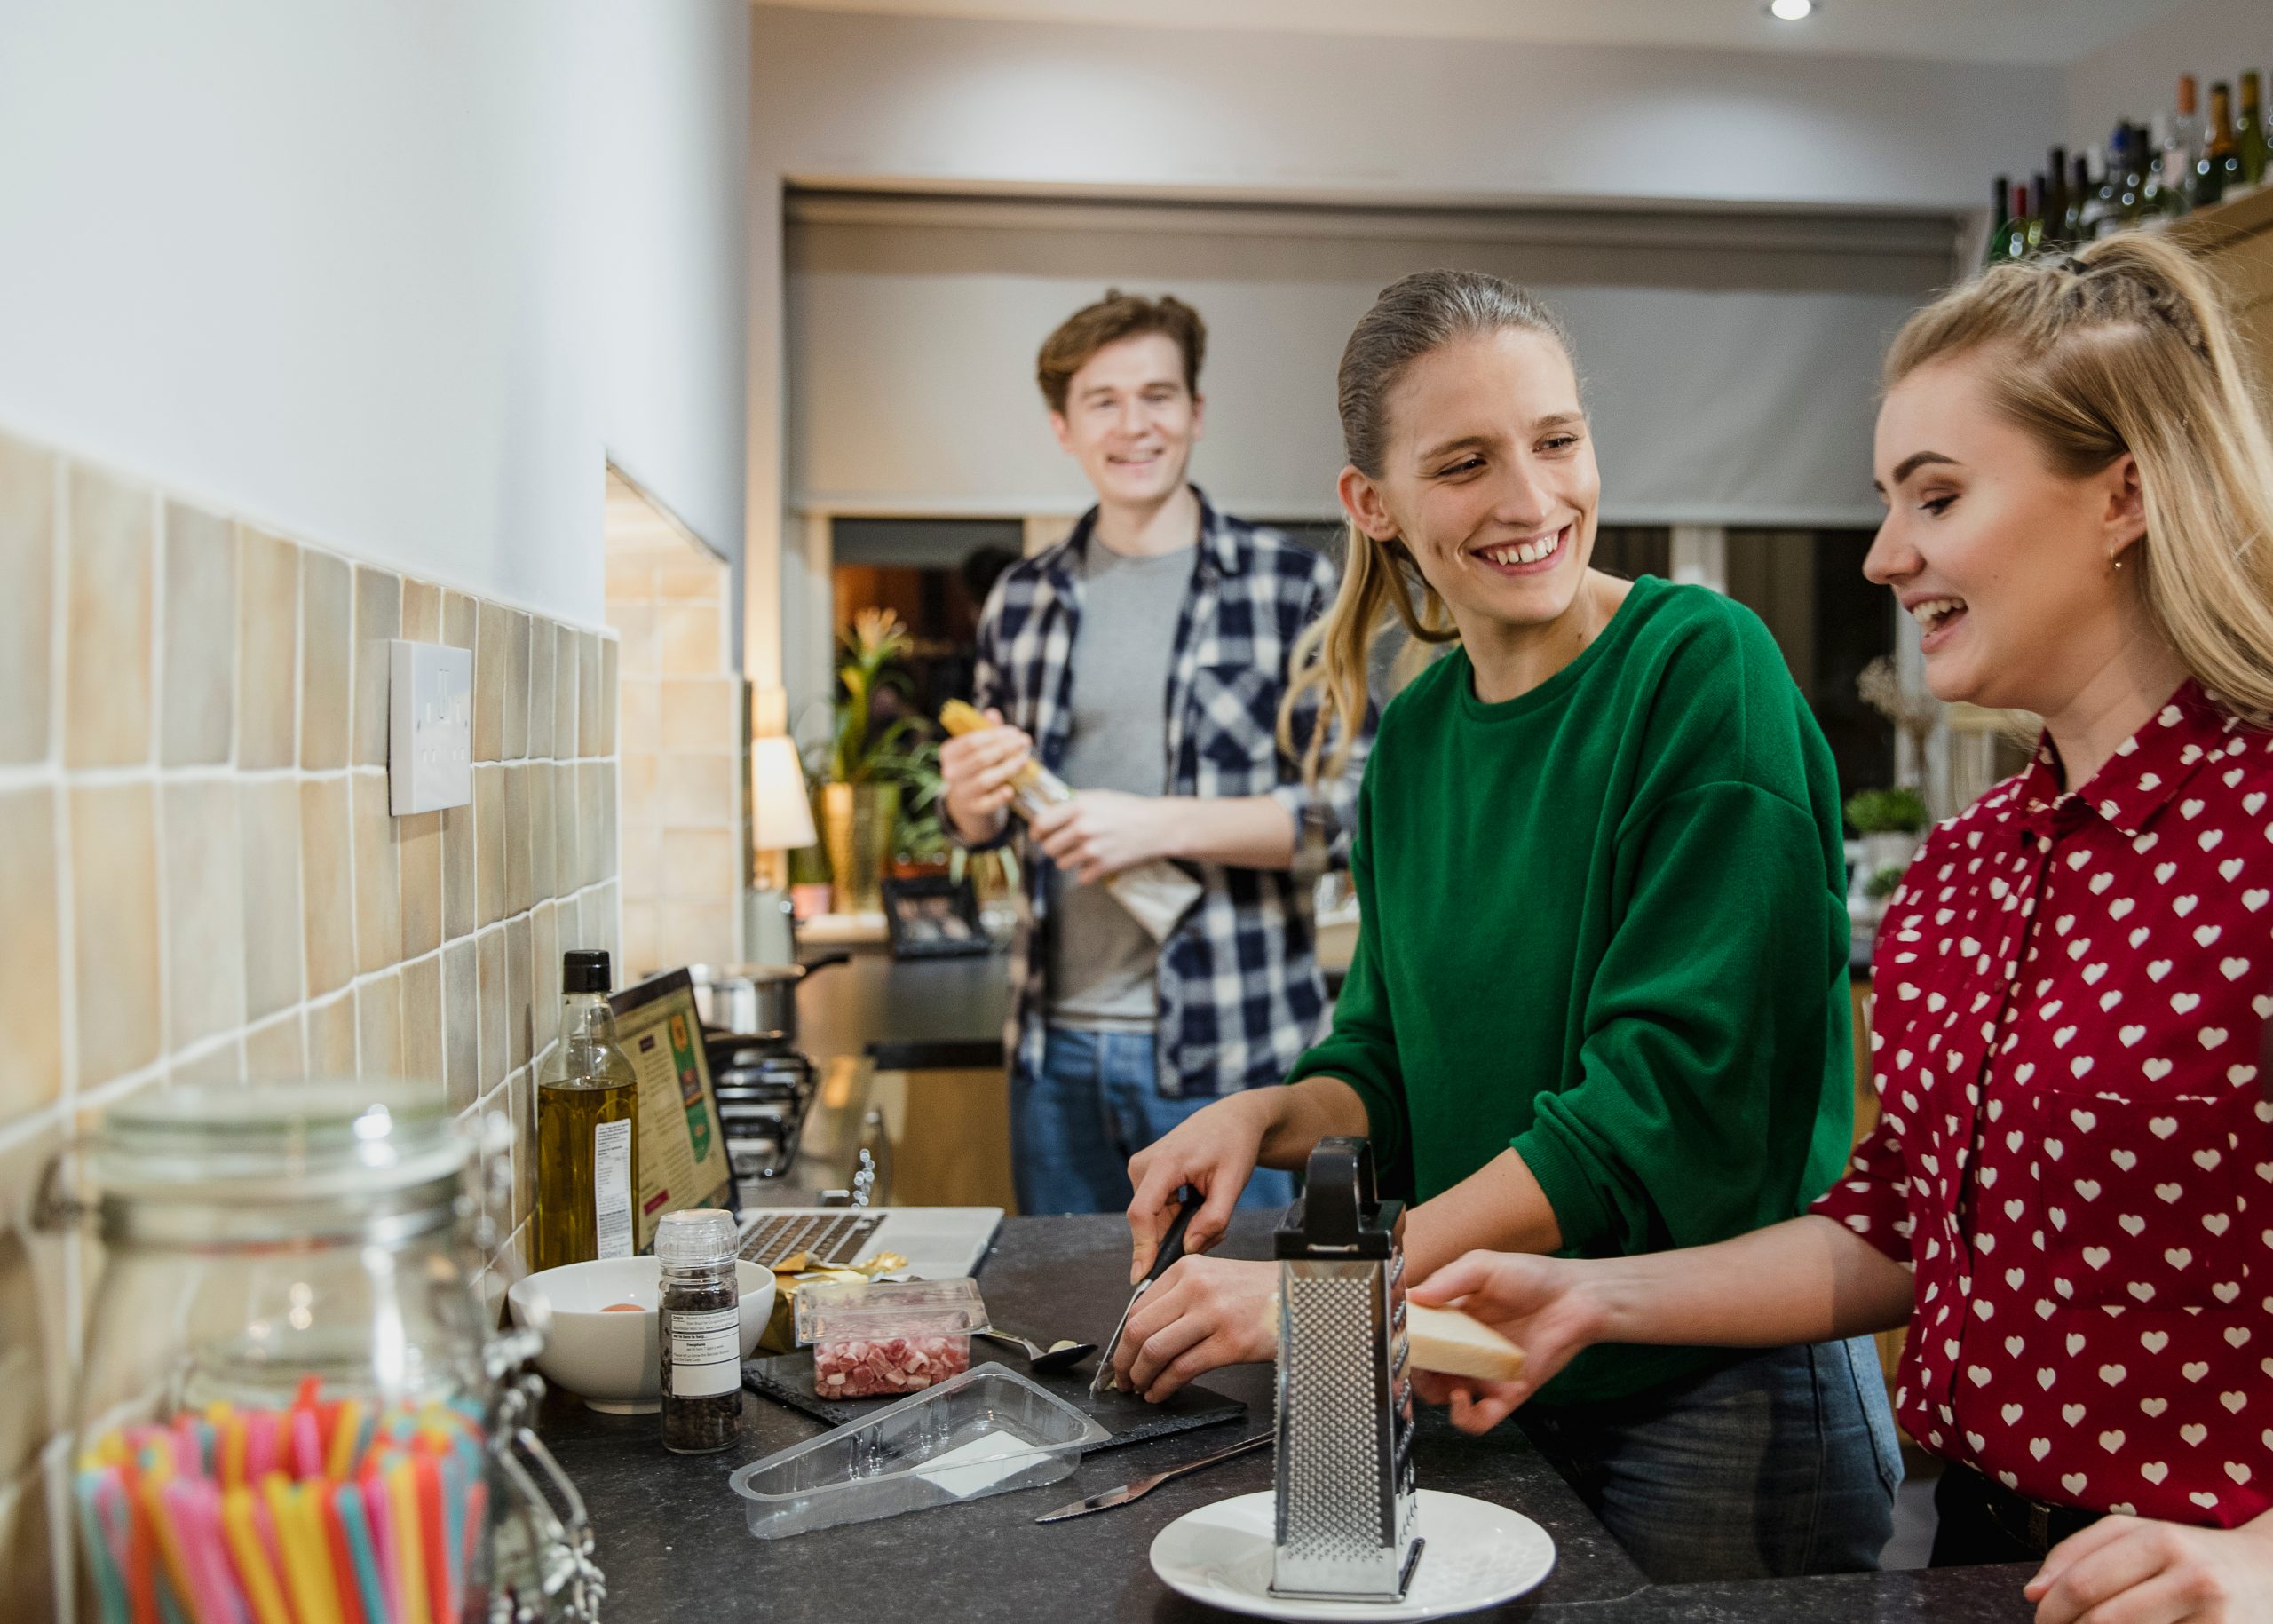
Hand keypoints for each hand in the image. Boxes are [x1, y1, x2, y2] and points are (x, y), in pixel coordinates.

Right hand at [939, 708, 1030, 841]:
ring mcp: (961, 792)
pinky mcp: (973, 809)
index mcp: (948, 753)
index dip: (995, 735)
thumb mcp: (977, 747)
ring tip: (1024, 759)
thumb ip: (985, 730)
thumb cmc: (975, 766)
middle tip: (1025, 741)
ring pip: (985, 779)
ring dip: (1008, 768)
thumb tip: (992, 713)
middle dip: (1006, 748)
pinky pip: (987, 803)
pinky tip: (1011, 790)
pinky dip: (999, 797)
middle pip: (980, 758)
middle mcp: (950, 773)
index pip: (971, 742)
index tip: (1015, 731)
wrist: (968, 801)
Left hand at [1030, 791, 1173, 883]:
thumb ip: (1074, 802)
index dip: (1036, 830)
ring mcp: (1091, 849)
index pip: (1041, 823)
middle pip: (1048, 847)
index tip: (1038, 834)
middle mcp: (1081, 828)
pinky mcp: (1102, 866)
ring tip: (1083, 851)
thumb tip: (1049, 807)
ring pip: (1061, 863)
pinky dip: (1087, 872)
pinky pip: (1081, 876)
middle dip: (1053, 846)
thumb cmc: (1129, 809)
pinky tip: (1096, 861)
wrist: (1156, 826)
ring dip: (1068, 859)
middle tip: (1063, 843)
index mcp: (1078, 807)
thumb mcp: (1098, 796)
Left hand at [1112, 1255, 1278, 1401]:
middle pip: (1139, 1330)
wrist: (1298, 1295)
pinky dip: (1164, 1386)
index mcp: (1187, 1270)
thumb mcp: (1213, 1278)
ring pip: (1156, 1351)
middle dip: (1124, 1362)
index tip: (1121, 1357)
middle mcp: (1196, 1289)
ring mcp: (1213, 1316)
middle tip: (1122, 1379)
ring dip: (1141, 1377)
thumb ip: (1179, 1297)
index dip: (1122, 1339)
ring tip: (1141, 1389)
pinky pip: (1183, 1369)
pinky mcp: (1230, 1343)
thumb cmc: (1256, 1291)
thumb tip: (1144, 1333)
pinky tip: (1161, 1393)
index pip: (1137, 1308)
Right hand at [1126, 1092, 1273, 1280]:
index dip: (1141, 1248)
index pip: (1142, 1214)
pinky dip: (1177, 1217)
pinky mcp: (1144, 1174)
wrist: (1230, 1119)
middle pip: (1149, 1221)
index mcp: (1163, 1163)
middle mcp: (1143, 1165)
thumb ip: (1213, 1219)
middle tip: (1215, 1234)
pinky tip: (1200, 1206)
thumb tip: (1189, 1248)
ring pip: (1153, 1219)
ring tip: (1212, 1213)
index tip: (1142, 1277)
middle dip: (1177, 1238)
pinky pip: (1155, 1210)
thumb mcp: (1232, 1184)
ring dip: (1181, 1227)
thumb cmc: (1233, 1146)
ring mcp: (1140, 1169)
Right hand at [1404, 1251, 1604, 1433]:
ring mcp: (1482, 1373)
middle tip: (1410, 1364)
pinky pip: (1477, 1419)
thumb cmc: (1533, 1277)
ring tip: (1437, 1379)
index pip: (1416, 1335)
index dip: (1402, 1340)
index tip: (1395, 1339)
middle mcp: (1463, 1348)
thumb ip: (1448, 1279)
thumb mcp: (1483, 1265)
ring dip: (1432, 1393)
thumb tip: (1414, 1295)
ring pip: (1443, 1397)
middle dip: (1410, 1372)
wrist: (1576, 1299)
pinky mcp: (1504, 1394)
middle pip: (1423, 1370)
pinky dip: (1463, 1416)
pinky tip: (1462, 1397)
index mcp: (1452, 1318)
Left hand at [2026, 1510, 2272, 1623]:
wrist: (2269, 1572)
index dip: (2050, 1611)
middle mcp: (2193, 1577)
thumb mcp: (2135, 1535)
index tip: (2040, 1620)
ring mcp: (2216, 1618)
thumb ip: (2077, 1555)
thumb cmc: (2189, 1554)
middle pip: (2102, 1620)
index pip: (2082, 1584)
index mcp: (2161, 1540)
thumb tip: (2034, 1593)